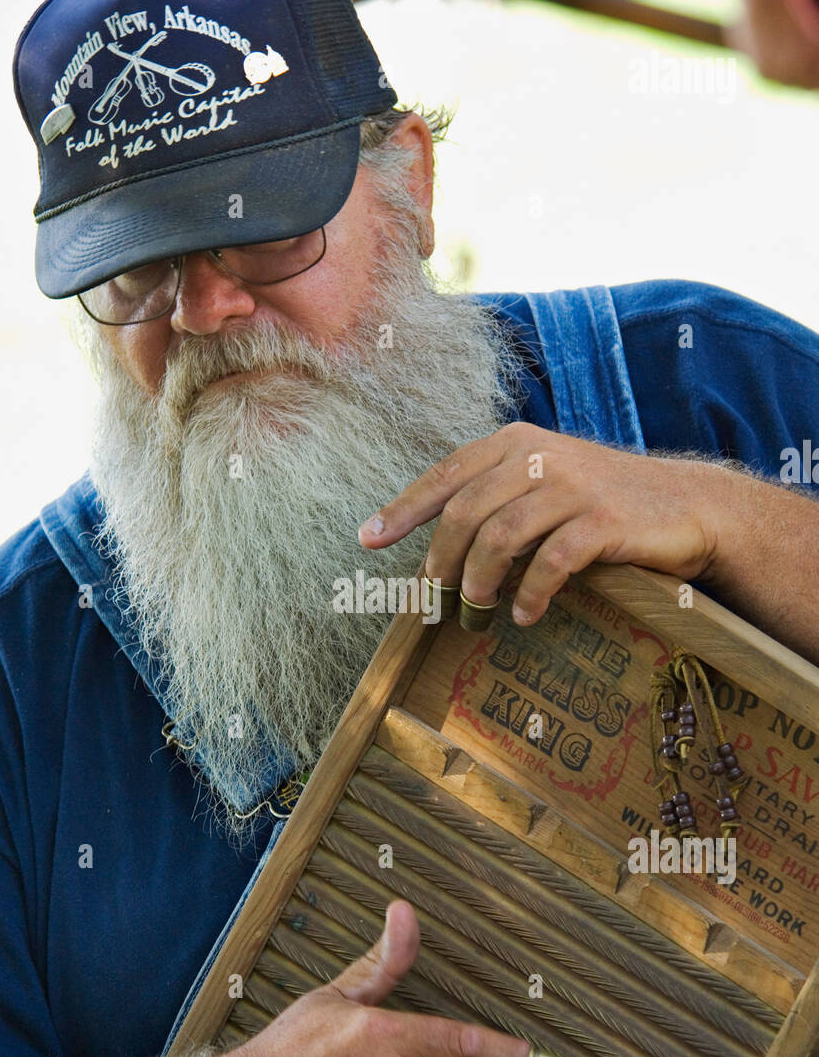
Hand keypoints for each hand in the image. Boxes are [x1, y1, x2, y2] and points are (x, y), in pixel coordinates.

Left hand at [359, 423, 721, 625]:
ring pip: (499, 536)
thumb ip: (497, 496)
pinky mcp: (603, 520)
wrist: (687, 506)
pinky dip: (531, 593)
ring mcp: (572, 486)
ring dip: (479, 583)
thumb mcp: (546, 483)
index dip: (402, 509)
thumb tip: (435, 546)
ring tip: (476, 612)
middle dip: (440, 563)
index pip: (445, 475)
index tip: (368, 539)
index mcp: (516, 442)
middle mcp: (539, 455)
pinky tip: (525, 614)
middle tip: (434, 602)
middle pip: (463, 512)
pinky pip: (551, 561)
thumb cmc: (604, 503)